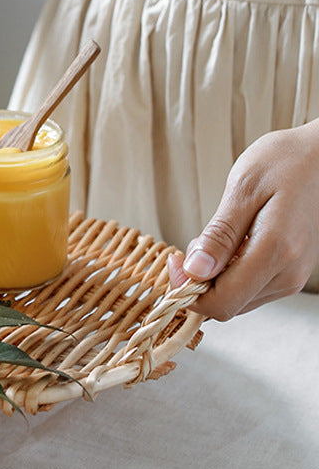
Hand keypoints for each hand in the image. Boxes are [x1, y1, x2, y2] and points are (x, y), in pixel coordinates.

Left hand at [168, 120, 318, 319]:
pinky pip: (250, 287)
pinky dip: (230, 272)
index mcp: (276, 253)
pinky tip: (232, 242)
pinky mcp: (291, 272)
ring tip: (218, 237)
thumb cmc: (284, 163)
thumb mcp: (242, 189)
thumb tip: (195, 272)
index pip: (222, 303)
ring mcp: (292, 276)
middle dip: (199, 282)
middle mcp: (288, 274)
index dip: (188, 291)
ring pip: (237, 299)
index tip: (176, 260)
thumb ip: (219, 236)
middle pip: (227, 305)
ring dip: (214, 277)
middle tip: (196, 243)